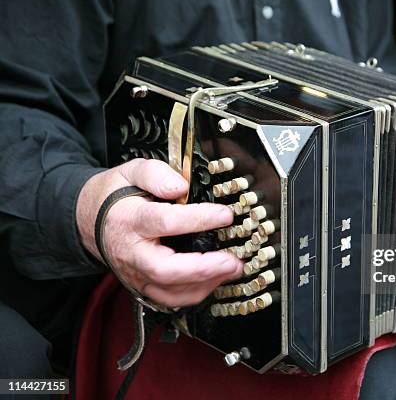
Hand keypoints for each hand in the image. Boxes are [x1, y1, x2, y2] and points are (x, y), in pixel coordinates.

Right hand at [76, 158, 242, 307]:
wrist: (89, 220)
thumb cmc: (115, 196)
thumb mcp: (131, 171)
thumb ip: (156, 174)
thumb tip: (180, 186)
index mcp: (130, 219)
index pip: (165, 221)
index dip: (198, 219)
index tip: (225, 215)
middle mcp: (132, 252)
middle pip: (165, 269)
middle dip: (203, 269)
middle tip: (232, 261)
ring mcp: (135, 273)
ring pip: (169, 291)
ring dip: (205, 284)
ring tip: (232, 269)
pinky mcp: (142, 286)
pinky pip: (169, 299)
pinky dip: (194, 294)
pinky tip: (214, 279)